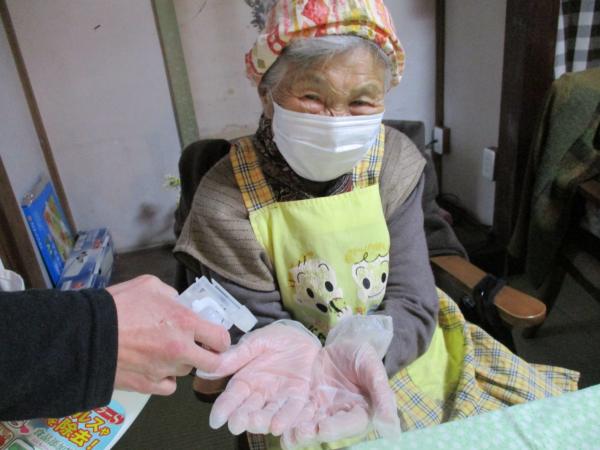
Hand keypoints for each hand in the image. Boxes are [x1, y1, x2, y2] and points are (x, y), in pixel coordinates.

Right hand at [108, 275, 229, 394]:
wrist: (86, 334)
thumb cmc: (118, 305)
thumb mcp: (149, 285)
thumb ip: (171, 295)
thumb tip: (178, 302)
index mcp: (185, 322)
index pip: (220, 339)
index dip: (221, 339)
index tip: (215, 338)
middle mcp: (180, 349)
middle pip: (212, 364)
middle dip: (210, 357)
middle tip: (200, 350)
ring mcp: (164, 370)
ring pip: (186, 372)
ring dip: (181, 363)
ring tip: (164, 351)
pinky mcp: (147, 385)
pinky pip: (168, 387)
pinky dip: (165, 378)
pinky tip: (156, 367)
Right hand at [204, 321, 320, 435]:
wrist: (303, 336)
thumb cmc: (276, 338)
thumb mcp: (255, 342)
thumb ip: (237, 356)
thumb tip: (211, 366)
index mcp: (245, 380)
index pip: (231, 397)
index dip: (223, 408)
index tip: (216, 420)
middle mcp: (259, 393)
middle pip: (248, 410)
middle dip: (241, 418)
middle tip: (236, 424)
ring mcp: (278, 397)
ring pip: (268, 414)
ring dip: (262, 421)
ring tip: (257, 423)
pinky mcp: (298, 397)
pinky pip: (292, 409)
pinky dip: (286, 418)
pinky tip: (279, 425)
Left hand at [282, 316, 399, 448]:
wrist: (341, 343)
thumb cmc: (362, 356)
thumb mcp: (372, 368)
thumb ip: (382, 395)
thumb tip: (393, 427)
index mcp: (359, 412)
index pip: (349, 424)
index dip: (336, 428)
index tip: (322, 429)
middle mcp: (338, 416)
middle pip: (324, 428)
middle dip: (309, 432)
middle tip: (296, 433)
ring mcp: (320, 410)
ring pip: (306, 423)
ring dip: (293, 429)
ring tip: (279, 430)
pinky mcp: (304, 401)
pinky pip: (293, 410)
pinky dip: (283, 417)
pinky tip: (271, 420)